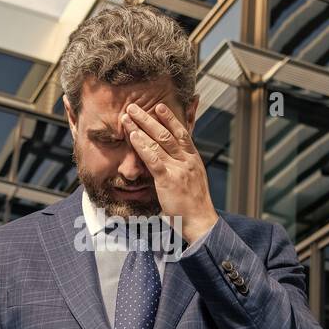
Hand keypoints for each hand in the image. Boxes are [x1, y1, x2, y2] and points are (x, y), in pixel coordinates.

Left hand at [122, 101, 218, 242]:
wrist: (200, 221)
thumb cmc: (194, 204)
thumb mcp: (193, 179)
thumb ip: (184, 166)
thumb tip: (174, 158)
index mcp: (193, 159)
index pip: (182, 133)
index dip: (170, 119)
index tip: (159, 107)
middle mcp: (187, 160)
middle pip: (166, 133)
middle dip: (149, 118)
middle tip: (135, 107)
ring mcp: (178, 169)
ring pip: (158, 142)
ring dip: (141, 127)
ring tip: (128, 116)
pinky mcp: (168, 179)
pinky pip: (153, 159)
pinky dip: (141, 146)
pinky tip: (132, 136)